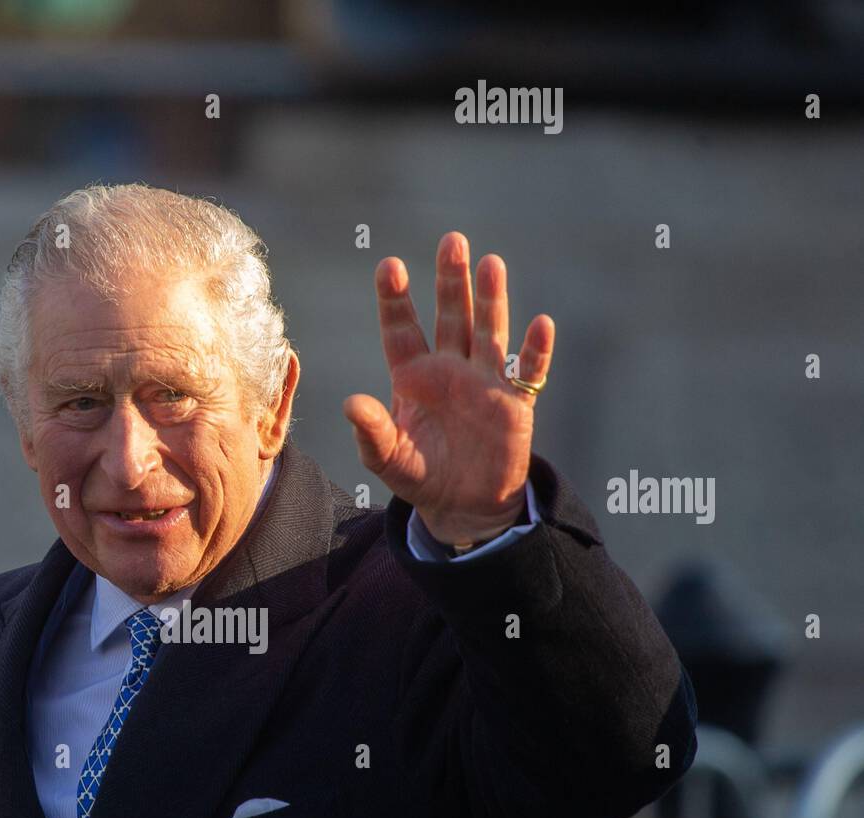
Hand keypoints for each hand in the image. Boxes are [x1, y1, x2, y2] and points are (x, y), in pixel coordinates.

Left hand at [343, 232, 554, 547]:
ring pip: (488, 332)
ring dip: (491, 300)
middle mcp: (450, 370)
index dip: (396, 299)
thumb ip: (371, 431)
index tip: (389, 265)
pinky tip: (540, 324)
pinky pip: (528, 372)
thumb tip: (349, 404)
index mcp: (414, 378)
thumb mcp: (387, 459)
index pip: (402, 330)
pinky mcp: (515, 404)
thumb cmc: (420, 477)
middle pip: (451, 317)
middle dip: (450, 281)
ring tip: (490, 263)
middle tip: (451, 241)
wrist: (463, 505)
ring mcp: (485, 382)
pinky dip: (535, 350)